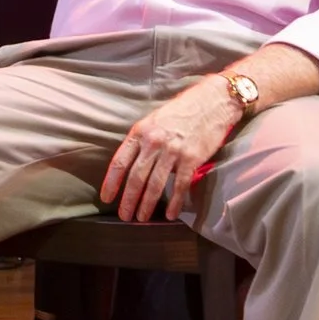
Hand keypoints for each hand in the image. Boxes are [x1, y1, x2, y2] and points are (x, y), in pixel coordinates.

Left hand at [98, 77, 242, 221]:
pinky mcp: (192, 158)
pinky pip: (180, 185)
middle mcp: (153, 142)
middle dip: (128, 200)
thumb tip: (132, 164)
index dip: (111, 182)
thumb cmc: (181, 111)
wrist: (212, 101)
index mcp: (140, 132)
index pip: (120, 162)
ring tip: (141, 218)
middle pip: (136, 177)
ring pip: (155, 184)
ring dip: (147, 204)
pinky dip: (175, 202)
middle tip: (124, 216)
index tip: (106, 197)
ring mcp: (172, 151)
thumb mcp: (153, 120)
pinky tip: (171, 214)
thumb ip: (142, 141)